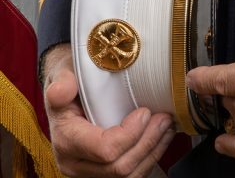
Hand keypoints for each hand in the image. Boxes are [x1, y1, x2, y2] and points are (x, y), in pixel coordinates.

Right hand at [42, 42, 175, 176]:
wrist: (65, 90)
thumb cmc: (69, 79)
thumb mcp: (63, 72)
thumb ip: (63, 80)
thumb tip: (61, 89)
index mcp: (66, 140)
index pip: (105, 149)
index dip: (130, 134)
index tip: (145, 112)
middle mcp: (75, 163)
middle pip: (120, 167)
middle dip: (148, 142)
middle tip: (164, 118)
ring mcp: (88, 172)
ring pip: (128, 176)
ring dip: (153, 152)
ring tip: (166, 126)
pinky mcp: (102, 172)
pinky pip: (130, 176)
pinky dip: (150, 158)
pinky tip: (161, 138)